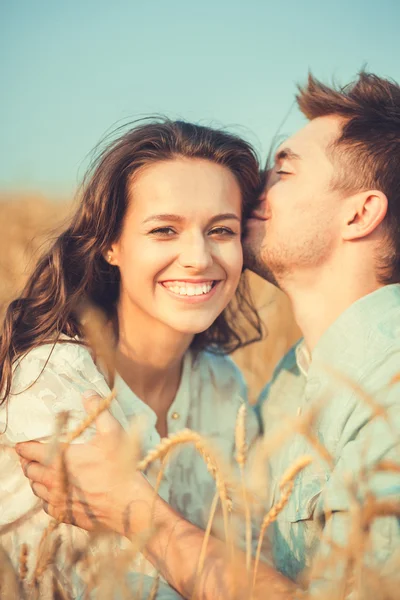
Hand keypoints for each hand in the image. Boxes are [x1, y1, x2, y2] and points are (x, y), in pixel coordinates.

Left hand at [16, 392, 153, 535]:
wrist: (129, 504)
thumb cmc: (120, 466)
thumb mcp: (112, 432)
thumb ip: (97, 410)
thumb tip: (87, 393)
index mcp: (61, 458)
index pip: (32, 451)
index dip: (24, 447)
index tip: (20, 444)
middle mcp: (54, 480)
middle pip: (30, 470)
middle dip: (28, 462)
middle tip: (29, 456)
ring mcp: (59, 500)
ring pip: (36, 489)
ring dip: (36, 479)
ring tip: (40, 473)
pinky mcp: (66, 515)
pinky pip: (47, 506)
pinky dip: (47, 497)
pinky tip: (54, 492)